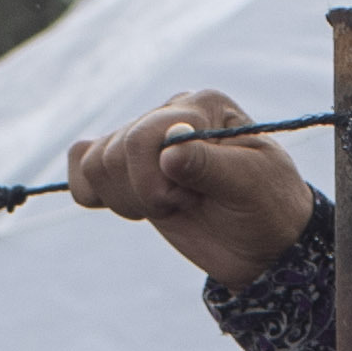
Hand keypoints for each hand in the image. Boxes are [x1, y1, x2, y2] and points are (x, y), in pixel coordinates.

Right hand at [69, 91, 315, 290]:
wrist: (264, 244)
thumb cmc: (267, 208)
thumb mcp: (250, 186)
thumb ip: (209, 165)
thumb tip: (169, 151)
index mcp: (202, 106)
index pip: (142, 135)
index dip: (154, 181)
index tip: (194, 199)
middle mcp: (170, 114)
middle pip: (114, 152)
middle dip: (145, 194)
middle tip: (186, 203)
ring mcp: (147, 141)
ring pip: (96, 163)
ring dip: (129, 199)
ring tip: (171, 205)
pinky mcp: (129, 169)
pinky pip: (83, 166)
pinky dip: (95, 193)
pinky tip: (135, 206)